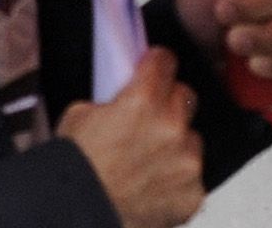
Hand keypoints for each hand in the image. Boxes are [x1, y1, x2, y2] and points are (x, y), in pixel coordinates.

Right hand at [57, 47, 204, 227]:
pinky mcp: (193, 191)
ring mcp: (186, 162)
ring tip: (150, 156)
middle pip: (185, 96)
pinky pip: (194, 173)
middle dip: (169, 101)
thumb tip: (128, 90)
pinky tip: (155, 180)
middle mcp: (171, 128)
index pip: (166, 61)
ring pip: (192, 137)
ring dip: (176, 141)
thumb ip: (116, 97)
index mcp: (142, 101)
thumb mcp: (82, 113)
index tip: (157, 66)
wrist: (82, 209)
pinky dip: (178, 176)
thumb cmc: (78, 167)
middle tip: (151, 115)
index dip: (157, 63)